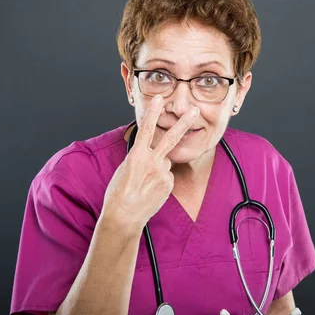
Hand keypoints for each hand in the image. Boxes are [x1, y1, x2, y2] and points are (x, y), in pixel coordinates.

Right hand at [101, 95, 199, 229]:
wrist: (124, 216)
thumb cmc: (119, 192)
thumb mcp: (125, 168)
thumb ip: (140, 157)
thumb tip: (152, 154)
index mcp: (136, 156)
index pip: (147, 129)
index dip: (153, 113)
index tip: (159, 99)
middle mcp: (152, 162)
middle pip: (171, 138)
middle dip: (184, 122)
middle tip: (195, 110)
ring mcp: (163, 174)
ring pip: (165, 162)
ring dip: (158, 167)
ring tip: (145, 182)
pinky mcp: (169, 184)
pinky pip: (167, 175)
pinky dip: (161, 179)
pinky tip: (151, 189)